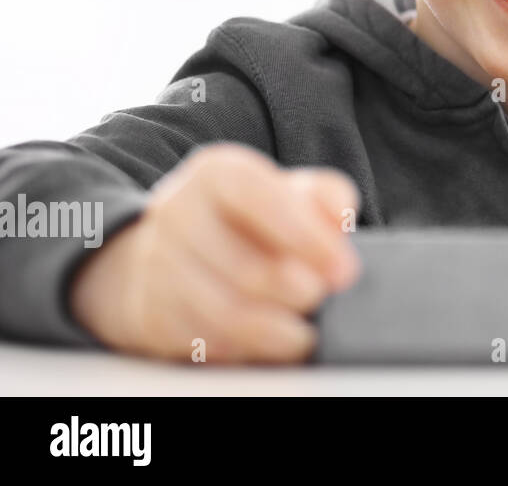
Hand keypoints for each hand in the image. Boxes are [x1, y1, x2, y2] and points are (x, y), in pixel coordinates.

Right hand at [68, 142, 360, 362]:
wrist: (170, 246)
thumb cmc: (244, 218)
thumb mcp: (287, 191)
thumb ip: (325, 196)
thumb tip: (340, 218)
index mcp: (218, 174)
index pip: (264, 201)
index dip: (310, 240)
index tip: (343, 269)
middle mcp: (178, 212)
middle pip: (246, 268)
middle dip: (297, 290)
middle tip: (321, 297)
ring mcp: (156, 264)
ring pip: (224, 312)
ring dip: (274, 330)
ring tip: (303, 332)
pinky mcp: (148, 312)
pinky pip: (203, 341)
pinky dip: (245, 349)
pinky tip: (270, 343)